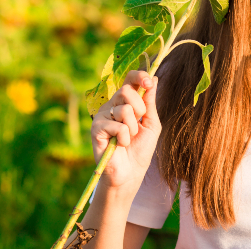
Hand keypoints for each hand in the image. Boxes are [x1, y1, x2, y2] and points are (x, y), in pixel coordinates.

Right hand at [91, 70, 161, 188]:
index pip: (129, 79)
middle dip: (140, 108)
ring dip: (133, 127)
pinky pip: (118, 125)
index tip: (149, 82)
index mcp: (126, 102)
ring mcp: (102, 116)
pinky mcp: (96, 128)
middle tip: (139, 123)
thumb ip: (150, 102)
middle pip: (126, 90)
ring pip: (124, 109)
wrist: (130, 172)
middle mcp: (112, 106)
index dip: (139, 76)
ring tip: (128, 138)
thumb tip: (154, 78)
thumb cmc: (141, 148)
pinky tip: (119, 145)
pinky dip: (125, 137)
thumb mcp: (151, 122)